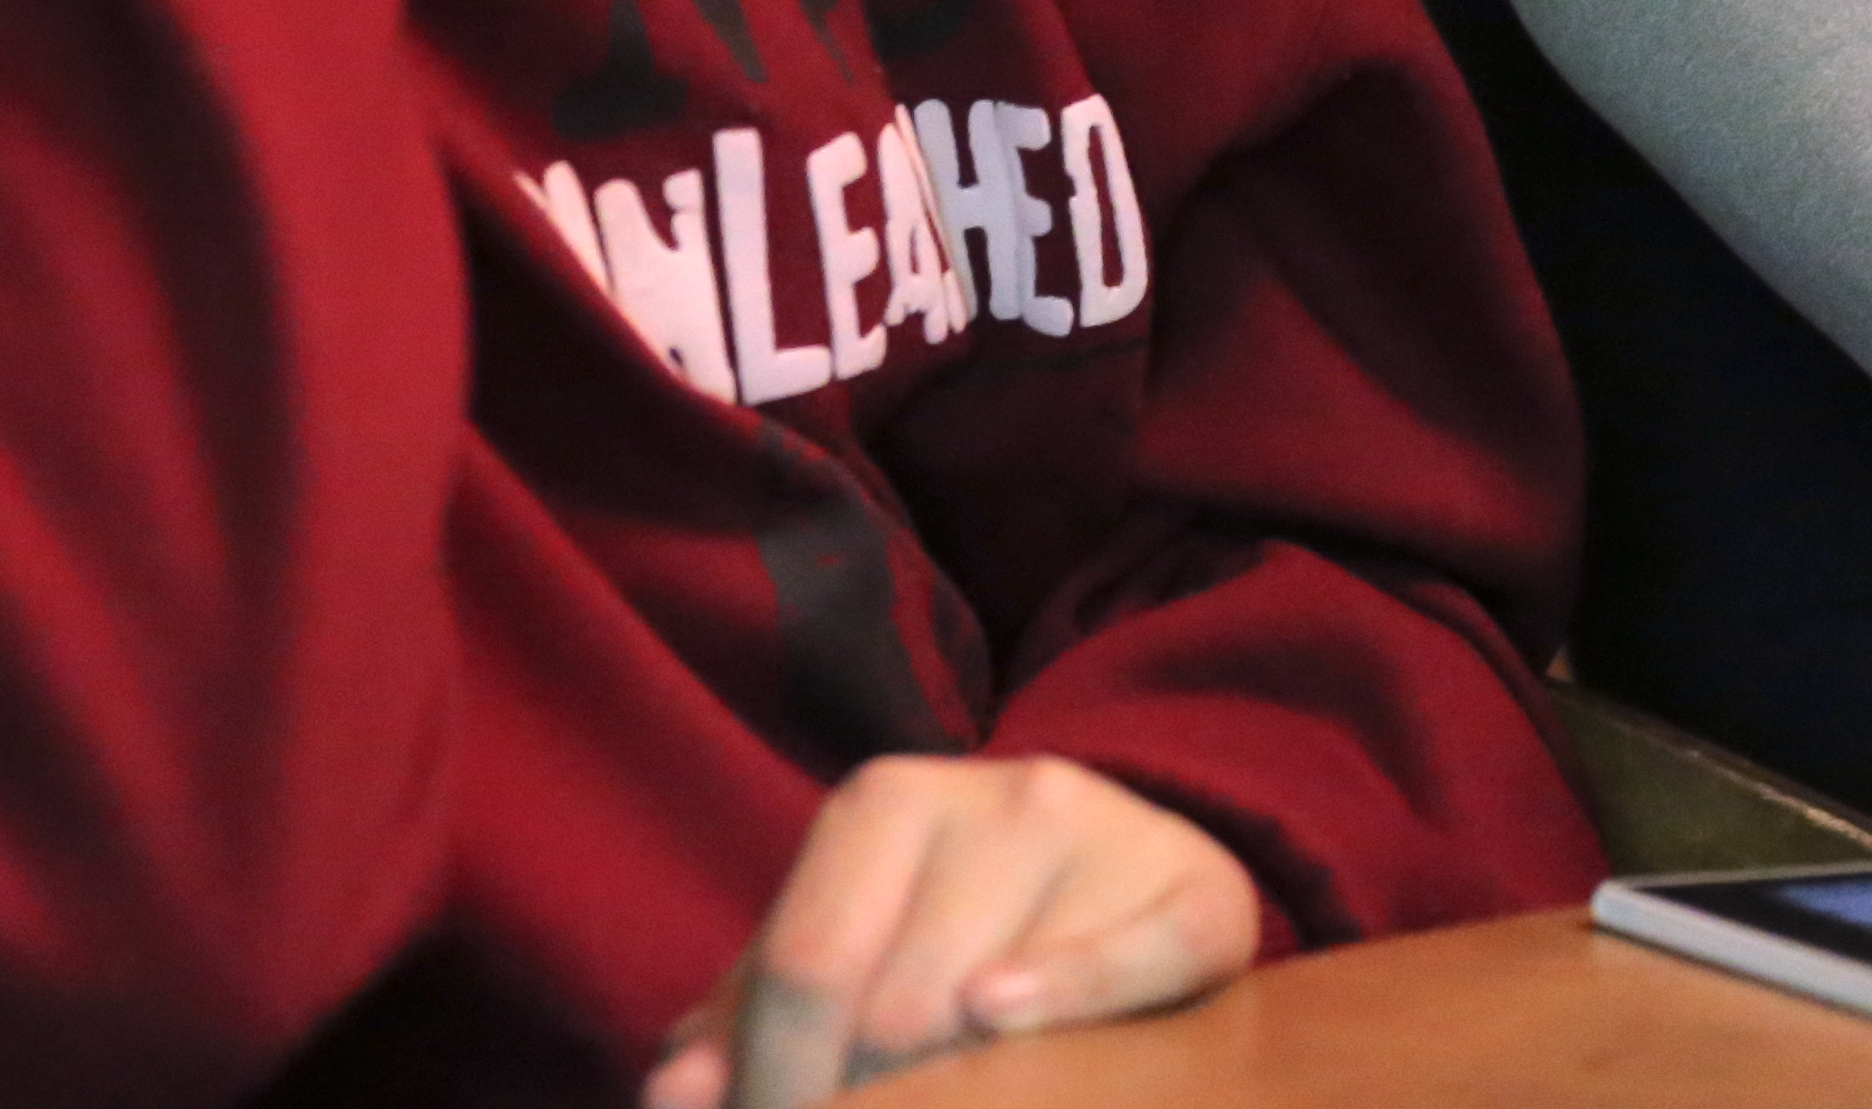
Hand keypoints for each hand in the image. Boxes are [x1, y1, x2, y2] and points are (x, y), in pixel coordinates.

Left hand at [640, 755, 1262, 1106]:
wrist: (1136, 885)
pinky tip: (1003, 1018)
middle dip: (867, 1107)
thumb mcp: (846, 956)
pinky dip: (1069, 996)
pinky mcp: (1200, 891)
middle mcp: (1003, 795)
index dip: (777, 1085)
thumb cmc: (952, 937)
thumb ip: (748, 1022)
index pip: (806, 970)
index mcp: (887, 799)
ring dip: (959, 1097)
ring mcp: (1109, 835)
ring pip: (993, 1011)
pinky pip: (1133, 961)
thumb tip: (670, 1096)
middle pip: (896, 1010)